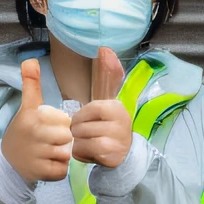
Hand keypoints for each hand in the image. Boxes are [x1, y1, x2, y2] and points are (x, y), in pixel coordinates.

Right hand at [1, 57, 73, 183]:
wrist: (8, 161)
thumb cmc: (24, 131)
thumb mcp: (27, 107)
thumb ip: (31, 85)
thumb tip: (30, 60)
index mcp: (33, 116)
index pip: (66, 120)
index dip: (62, 125)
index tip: (49, 127)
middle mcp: (34, 135)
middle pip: (68, 137)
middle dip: (63, 141)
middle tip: (49, 142)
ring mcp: (37, 155)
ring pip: (67, 154)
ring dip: (62, 155)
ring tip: (48, 153)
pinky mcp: (41, 173)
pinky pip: (63, 170)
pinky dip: (58, 169)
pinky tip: (47, 164)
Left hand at [70, 47, 133, 168]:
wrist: (125, 155)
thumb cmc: (109, 127)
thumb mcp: (106, 103)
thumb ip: (107, 76)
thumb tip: (105, 48)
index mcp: (116, 106)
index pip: (88, 109)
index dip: (81, 117)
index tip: (87, 122)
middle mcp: (120, 121)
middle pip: (80, 125)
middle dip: (78, 132)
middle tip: (88, 135)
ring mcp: (116, 138)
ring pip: (80, 139)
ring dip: (79, 144)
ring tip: (89, 144)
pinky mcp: (111, 155)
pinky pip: (82, 151)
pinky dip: (81, 154)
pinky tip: (91, 153)